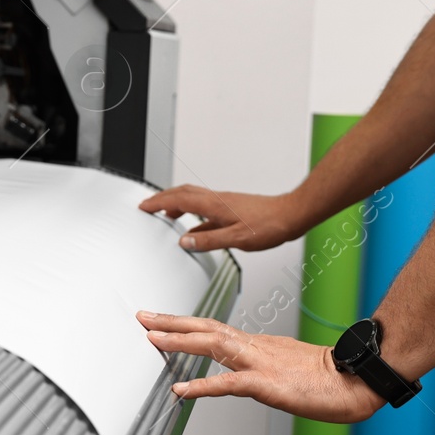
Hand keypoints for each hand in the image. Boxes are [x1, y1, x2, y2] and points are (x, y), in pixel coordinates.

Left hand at [136, 312, 385, 422]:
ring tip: (151, 338)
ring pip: (213, 345)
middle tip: (142, 316)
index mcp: (259, 345)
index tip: (160, 321)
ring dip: (179, 340)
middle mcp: (256, 348)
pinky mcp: (268, 385)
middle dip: (172, 322)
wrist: (359, 382)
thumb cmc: (329, 379)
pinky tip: (180, 388)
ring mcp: (261, 363)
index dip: (185, 324)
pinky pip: (228, 384)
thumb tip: (238, 373)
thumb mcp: (286, 369)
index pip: (214, 329)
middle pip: (207, 328)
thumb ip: (260, 368)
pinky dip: (201, 384)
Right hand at [138, 186, 304, 251]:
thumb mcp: (237, 239)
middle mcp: (217, 200)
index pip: (178, 199)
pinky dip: (192, 214)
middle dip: (162, 198)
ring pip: (193, 198)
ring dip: (176, 203)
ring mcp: (224, 203)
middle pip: (182, 193)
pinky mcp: (231, 208)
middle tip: (148, 205)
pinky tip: (194, 228)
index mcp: (214, 205)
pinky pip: (204, 208)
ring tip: (166, 214)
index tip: (143, 206)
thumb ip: (209, 240)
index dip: (158, 202)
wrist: (290, 215)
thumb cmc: (269, 225)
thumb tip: (185, 241)